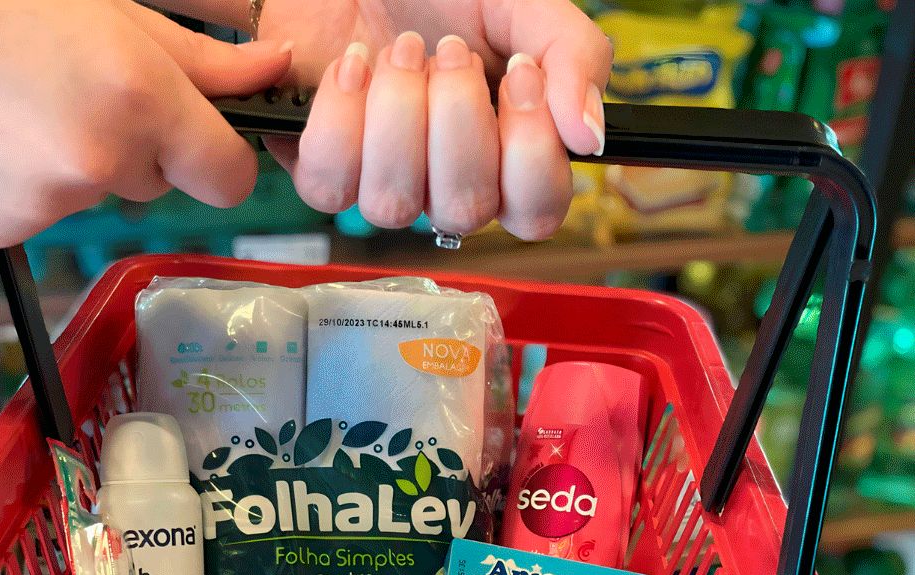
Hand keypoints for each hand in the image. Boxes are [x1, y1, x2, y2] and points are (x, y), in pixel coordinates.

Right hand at [0, 0, 291, 246]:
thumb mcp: (99, 0)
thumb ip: (198, 55)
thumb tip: (272, 73)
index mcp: (134, 97)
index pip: (228, 175)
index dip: (215, 157)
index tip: (197, 142)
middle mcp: (95, 161)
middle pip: (156, 183)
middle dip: (130, 147)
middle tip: (64, 88)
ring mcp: (41, 205)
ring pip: (91, 197)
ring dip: (68, 164)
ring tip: (7, 105)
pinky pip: (34, 219)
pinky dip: (16, 189)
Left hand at [257, 0, 611, 239]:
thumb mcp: (523, 6)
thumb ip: (573, 57)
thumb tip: (589, 136)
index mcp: (506, 162)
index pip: (537, 214)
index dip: (531, 155)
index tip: (520, 73)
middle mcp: (448, 189)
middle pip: (464, 211)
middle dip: (457, 118)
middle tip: (447, 49)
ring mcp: (385, 187)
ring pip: (392, 205)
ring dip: (398, 115)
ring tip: (401, 51)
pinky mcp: (326, 173)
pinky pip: (330, 185)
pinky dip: (342, 118)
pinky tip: (354, 67)